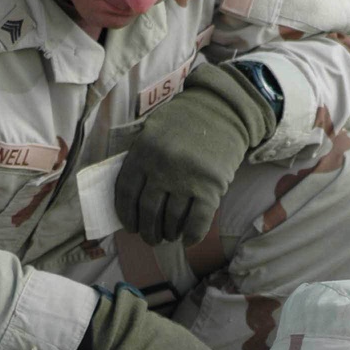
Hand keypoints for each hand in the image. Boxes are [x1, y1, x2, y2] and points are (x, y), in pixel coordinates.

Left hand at [115, 62, 276, 246]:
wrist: (223, 110)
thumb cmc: (185, 122)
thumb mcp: (153, 131)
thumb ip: (141, 159)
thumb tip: (131, 200)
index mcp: (143, 152)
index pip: (126, 193)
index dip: (127, 215)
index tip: (131, 227)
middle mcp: (162, 168)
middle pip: (148, 211)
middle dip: (148, 231)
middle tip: (151, 238)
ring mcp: (186, 179)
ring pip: (171, 220)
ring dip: (169, 233)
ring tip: (169, 236)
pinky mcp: (210, 188)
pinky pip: (197, 222)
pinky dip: (192, 235)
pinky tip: (188, 239)